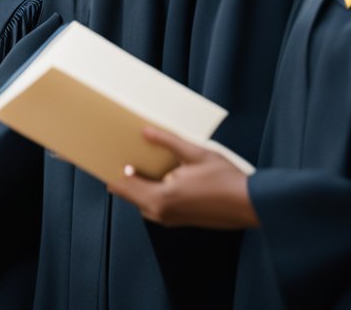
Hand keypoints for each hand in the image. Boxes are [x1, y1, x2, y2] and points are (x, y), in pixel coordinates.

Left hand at [105, 126, 257, 229]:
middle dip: (121, 175)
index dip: (109, 171)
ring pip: (142, 201)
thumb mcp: (196, 153)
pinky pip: (155, 206)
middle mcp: (161, 213)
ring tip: (133, 161)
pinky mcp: (181, 220)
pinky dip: (150, 192)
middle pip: (129, 194)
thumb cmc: (225, 178)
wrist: (251, 205)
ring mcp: (171, 219)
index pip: (123, 186)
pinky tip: (156, 175)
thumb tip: (144, 131)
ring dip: (137, 184)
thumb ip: (168, 142)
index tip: (98, 156)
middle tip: (113, 153)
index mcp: (161, 198)